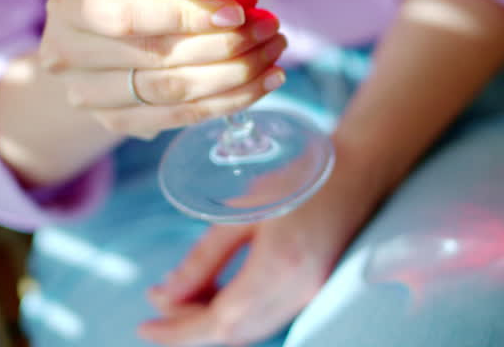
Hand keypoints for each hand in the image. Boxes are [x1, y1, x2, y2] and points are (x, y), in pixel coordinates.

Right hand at [38, 0, 286, 138]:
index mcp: (70, 6)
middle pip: (156, 57)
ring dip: (236, 75)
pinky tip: (264, 82)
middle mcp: (67, 56)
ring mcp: (89, 98)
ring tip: (275, 54)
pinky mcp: (118, 124)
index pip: (127, 16)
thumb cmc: (124, 2)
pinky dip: (229, 101)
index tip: (238, 12)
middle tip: (271, 28)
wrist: (88, 52)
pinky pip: (182, 117)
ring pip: (173, 92)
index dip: (186, 15)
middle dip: (225, 44)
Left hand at [138, 152, 379, 345]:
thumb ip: (204, 257)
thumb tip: (164, 295)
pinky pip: (265, 319)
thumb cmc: (299, 180)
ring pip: (249, 331)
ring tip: (179, 298)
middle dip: (189, 329)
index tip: (145, 325)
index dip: (178, 331)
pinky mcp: (313, 292)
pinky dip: (234, 315)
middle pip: (233, 333)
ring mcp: (310, 296)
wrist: (358, 172)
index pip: (219, 321)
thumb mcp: (243, 210)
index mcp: (278, 267)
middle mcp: (297, 292)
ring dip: (211, 323)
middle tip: (156, 309)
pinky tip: (213, 294)